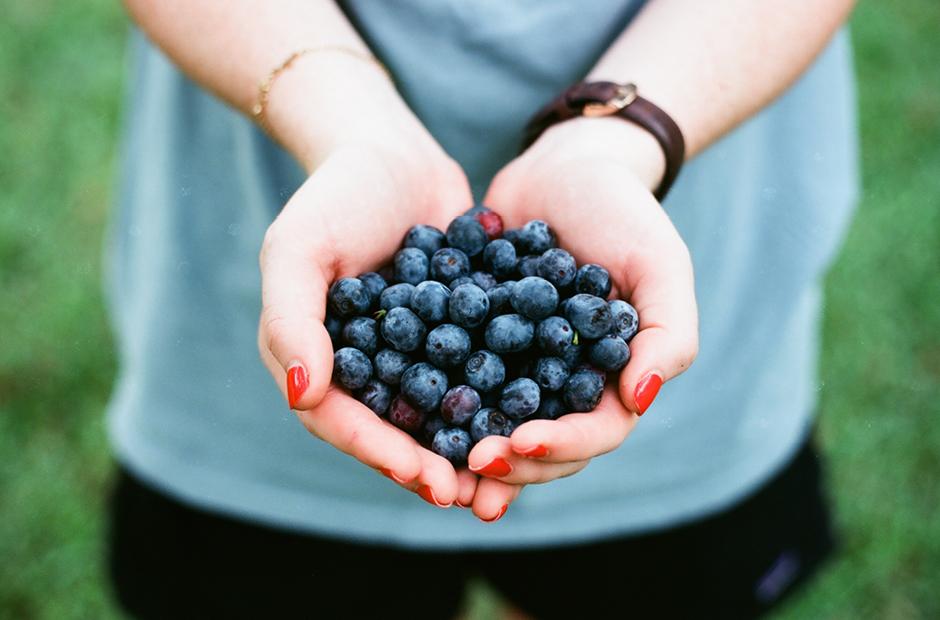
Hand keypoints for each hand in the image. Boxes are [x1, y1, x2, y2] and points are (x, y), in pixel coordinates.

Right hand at [257, 126, 479, 508]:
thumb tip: (303, 396)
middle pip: (392, 429)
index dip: (381, 454)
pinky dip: (498, 399)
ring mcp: (411, 352)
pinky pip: (474, 373)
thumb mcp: (298, 248)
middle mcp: (363, 365)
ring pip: (436, 412)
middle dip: (429, 465)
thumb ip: (290, 320)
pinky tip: (535, 418)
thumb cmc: (334, 195)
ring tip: (505, 474)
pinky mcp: (455, 333)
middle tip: (470, 496)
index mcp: (316, 358)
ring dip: (467, 447)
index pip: (342, 420)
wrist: (392, 152)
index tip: (426, 479)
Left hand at [468, 117, 698, 513]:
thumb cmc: (622, 211)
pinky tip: (404, 417)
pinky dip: (435, 403)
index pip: (594, 432)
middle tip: (472, 464)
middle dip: (510, 462)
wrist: (563, 166)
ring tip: (436, 470)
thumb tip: (641, 400)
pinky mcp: (476, 343)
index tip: (522, 443)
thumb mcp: (659, 263)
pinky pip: (455, 380)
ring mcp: (518, 367)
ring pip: (495, 424)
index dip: (561, 446)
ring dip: (469, 453)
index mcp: (612, 378)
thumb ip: (668, 333)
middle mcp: (564, 383)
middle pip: (541, 444)